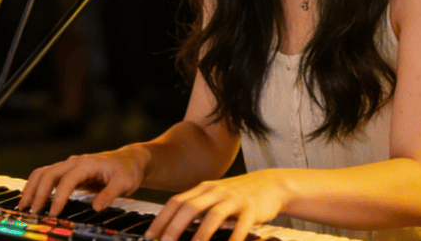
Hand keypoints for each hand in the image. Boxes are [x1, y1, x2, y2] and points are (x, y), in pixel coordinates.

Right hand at [20, 145, 149, 217]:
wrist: (129, 160)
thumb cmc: (127, 171)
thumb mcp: (125, 183)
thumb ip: (110, 194)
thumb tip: (95, 207)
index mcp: (87, 164)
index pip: (67, 180)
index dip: (59, 197)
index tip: (53, 213)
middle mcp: (74, 162)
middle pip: (48, 174)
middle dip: (38, 193)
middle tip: (32, 212)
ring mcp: (69, 165)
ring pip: (43, 173)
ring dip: (32, 188)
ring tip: (24, 206)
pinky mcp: (67, 172)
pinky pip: (46, 176)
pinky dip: (36, 187)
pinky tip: (31, 199)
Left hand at [146, 171, 288, 240]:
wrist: (271, 184)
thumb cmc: (238, 194)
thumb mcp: (215, 195)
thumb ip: (197, 206)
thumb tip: (173, 227)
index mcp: (204, 188)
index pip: (176, 201)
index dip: (161, 219)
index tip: (149, 236)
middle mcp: (216, 191)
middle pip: (190, 207)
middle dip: (174, 227)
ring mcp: (234, 199)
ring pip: (212, 216)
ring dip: (199, 235)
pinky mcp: (251, 208)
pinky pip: (240, 225)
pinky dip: (232, 239)